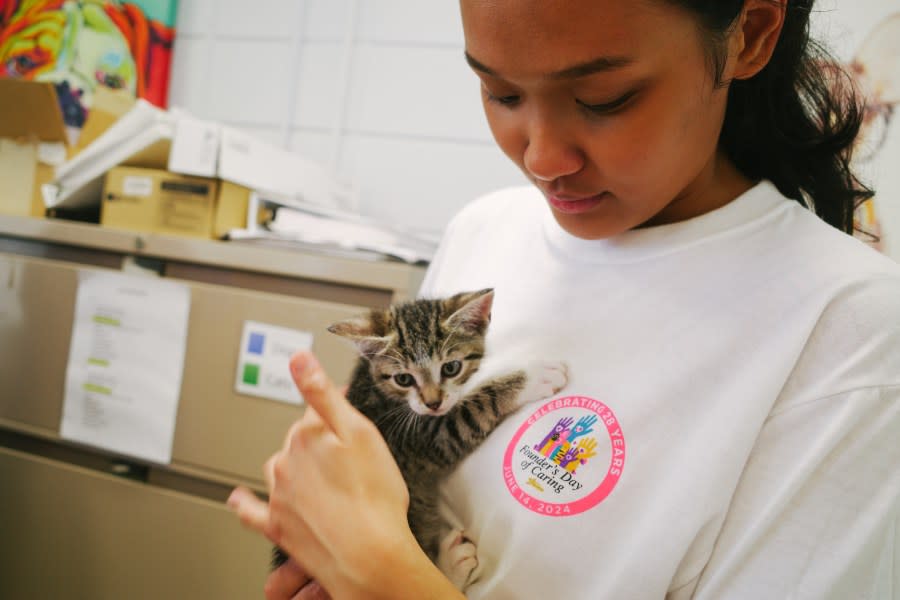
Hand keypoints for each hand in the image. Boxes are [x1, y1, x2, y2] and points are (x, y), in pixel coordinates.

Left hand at [228, 351, 457, 598]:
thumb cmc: (374, 497)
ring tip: (319, 475)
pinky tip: (239, 499)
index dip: (336, 408)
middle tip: (349, 456)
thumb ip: (323, 394)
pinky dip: (245, 503)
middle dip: (319, 441)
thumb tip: (298, 357)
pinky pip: (253, 511)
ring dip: (294, 467)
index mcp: (306, 435)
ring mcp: (279, 495)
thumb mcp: (359, 433)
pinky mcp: (278, 526)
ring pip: (282, 469)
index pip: (316, 409)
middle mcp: (285, 462)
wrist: (370, 557)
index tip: (350, 408)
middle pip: (299, 440)